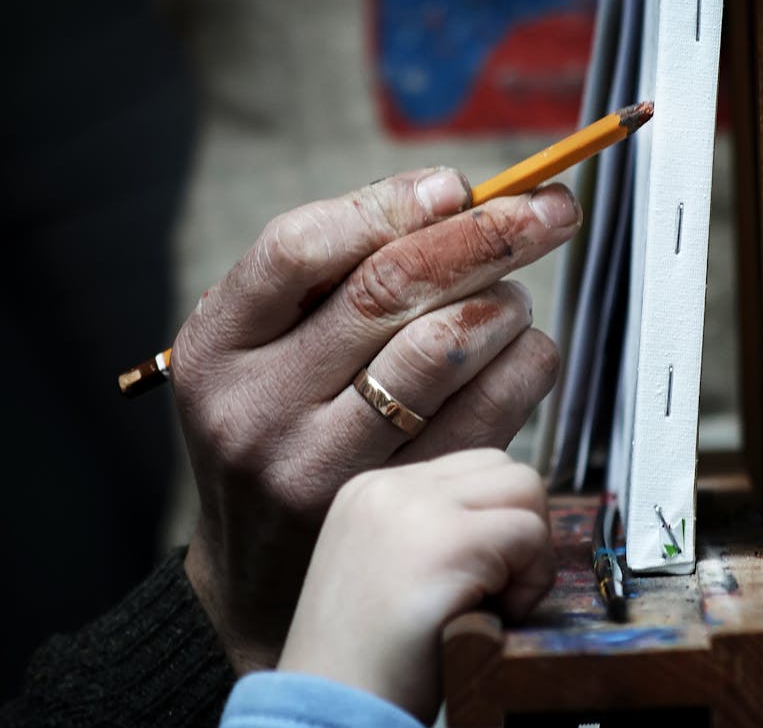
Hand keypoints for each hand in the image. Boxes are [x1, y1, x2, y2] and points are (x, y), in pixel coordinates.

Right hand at [172, 167, 578, 670]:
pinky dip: (525, 368)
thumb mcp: (258, 349)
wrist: (258, 575)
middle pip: (387, 291)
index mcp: (216, 347)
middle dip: (485, 235)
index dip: (389, 205)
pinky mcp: (390, 509)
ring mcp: (320, 467)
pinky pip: (484, 417)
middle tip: (547, 211)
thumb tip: (451, 198)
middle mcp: (258, 407)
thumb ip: (328, 279)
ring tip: (518, 295)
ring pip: (442, 350)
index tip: (456, 186)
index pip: (298, 248)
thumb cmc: (275, 428)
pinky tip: (525, 353)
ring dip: (506, 303)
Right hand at [277, 449, 554, 722]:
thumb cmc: (364, 664)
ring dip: (528, 551)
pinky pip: (530, 534)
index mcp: (370, 490)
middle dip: (520, 528)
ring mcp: (415, 507)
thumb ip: (433, 530)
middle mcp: (388, 485)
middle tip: (494, 592)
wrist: (327, 712)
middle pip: (505, 467)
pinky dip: (530, 583)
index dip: (495, 521)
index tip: (477, 578)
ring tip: (491, 603)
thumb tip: (508, 519)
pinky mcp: (447, 541)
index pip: (471, 467)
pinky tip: (490, 619)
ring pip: (525, 488)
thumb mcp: (386, 569)